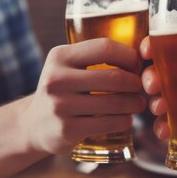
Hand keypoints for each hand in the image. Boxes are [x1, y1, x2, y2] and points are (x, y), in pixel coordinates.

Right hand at [26, 38, 146, 153]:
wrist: (34, 125)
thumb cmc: (63, 90)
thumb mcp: (67, 66)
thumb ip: (94, 57)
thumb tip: (141, 53)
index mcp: (59, 56)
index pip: (104, 47)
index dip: (128, 55)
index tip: (137, 64)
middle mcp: (56, 79)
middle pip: (113, 77)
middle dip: (135, 82)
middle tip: (142, 87)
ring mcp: (60, 105)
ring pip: (114, 102)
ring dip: (134, 103)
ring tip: (138, 103)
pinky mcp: (66, 129)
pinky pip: (108, 123)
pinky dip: (124, 121)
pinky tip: (126, 119)